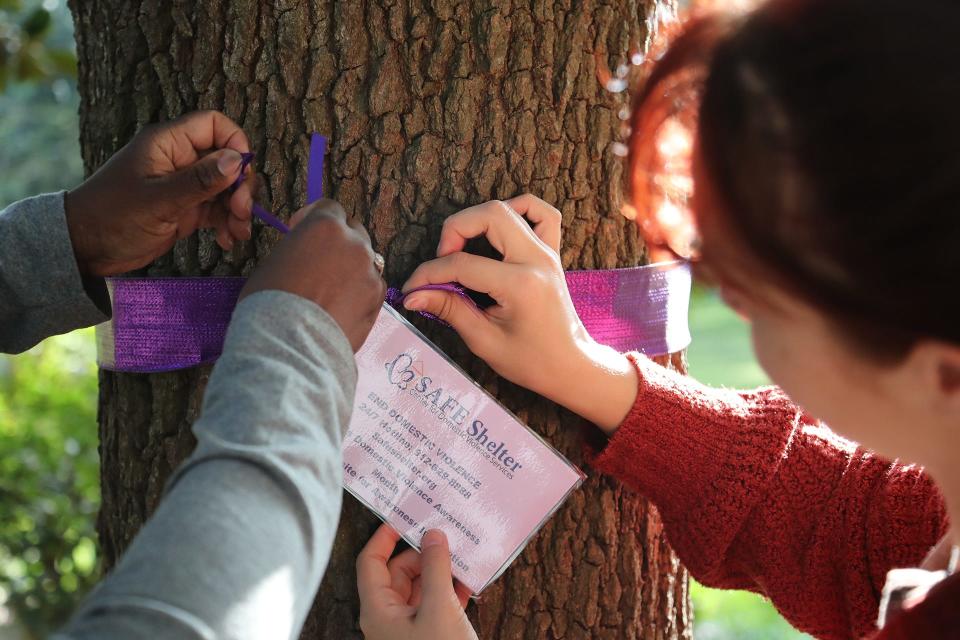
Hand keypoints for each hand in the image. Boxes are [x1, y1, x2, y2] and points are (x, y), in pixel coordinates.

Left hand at [65, 110, 256, 275]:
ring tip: (239, 233)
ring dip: (238, 210)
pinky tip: (227, 240)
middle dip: (240, 186)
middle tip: (242, 212)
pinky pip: (217, 210)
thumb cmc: (113, 216)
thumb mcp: (158, 200)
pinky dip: (227, 223)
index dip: (236, 143)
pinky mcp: (187, 209)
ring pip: (227, 188)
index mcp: (169, 143)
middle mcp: (180, 160)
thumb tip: (237, 160)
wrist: (85, 247)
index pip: (214, 125)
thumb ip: (199, 180)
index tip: (243, 173)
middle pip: (227, 160)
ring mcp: (185, 185)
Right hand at [240, 199, 385, 351]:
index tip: (302, 231)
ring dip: (351, 267)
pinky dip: (361, 291)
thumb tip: (306, 253)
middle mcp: (354, 243)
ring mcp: (370, 271)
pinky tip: (343, 307)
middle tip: (320, 261)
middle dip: (338, 240)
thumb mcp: (274, 261)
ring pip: (366, 260)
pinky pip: (372, 286)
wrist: (292, 346)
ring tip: (331, 289)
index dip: (314, 218)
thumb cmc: (269, 304)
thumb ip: (298, 247)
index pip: (328, 208)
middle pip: (353, 230)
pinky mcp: (379, 298)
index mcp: (324, 226)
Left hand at [357, 525, 476, 639]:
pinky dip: (449, 592)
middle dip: (422, 554)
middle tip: (444, 539)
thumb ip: (435, 569)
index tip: (404, 519)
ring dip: (440, 573)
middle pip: (398, 573)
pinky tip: (468, 583)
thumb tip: (433, 536)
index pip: (371, 562)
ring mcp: (407, 627)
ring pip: (419, 588)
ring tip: (461, 559)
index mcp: (378, 610)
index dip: (385, 538)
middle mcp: (388, 617)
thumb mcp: (439, 608)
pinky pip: (434, 605)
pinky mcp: (427, 635)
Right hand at [402, 194, 637, 432]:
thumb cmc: (531, 361)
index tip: (412, 290)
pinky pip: (542, 214)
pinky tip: (499, 229)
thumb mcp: (484, 341)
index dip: (429, 274)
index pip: (462, 264)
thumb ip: (449, 310)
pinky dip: (519, 210)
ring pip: (511, 208)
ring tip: (465, 247)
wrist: (570, 367)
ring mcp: (548, 253)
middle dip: (454, 231)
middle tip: (443, 262)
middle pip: (489, 215)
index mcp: (520, 285)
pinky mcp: (553, 254)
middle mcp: (536, 260)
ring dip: (480, 219)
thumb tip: (414, 296)